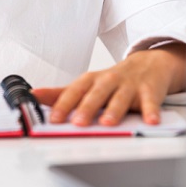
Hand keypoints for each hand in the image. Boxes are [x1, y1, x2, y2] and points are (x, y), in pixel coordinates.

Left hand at [33, 43, 185, 125]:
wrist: (149, 63)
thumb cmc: (113, 79)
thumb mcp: (87, 84)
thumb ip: (61, 93)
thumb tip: (34, 95)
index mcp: (91, 81)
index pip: (74, 91)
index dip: (63, 104)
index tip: (54, 118)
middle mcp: (109, 81)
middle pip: (96, 94)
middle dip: (87, 107)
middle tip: (78, 122)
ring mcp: (130, 85)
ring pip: (121, 97)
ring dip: (114, 110)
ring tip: (108, 123)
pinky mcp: (150, 90)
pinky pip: (150, 101)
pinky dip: (151, 111)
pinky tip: (150, 121)